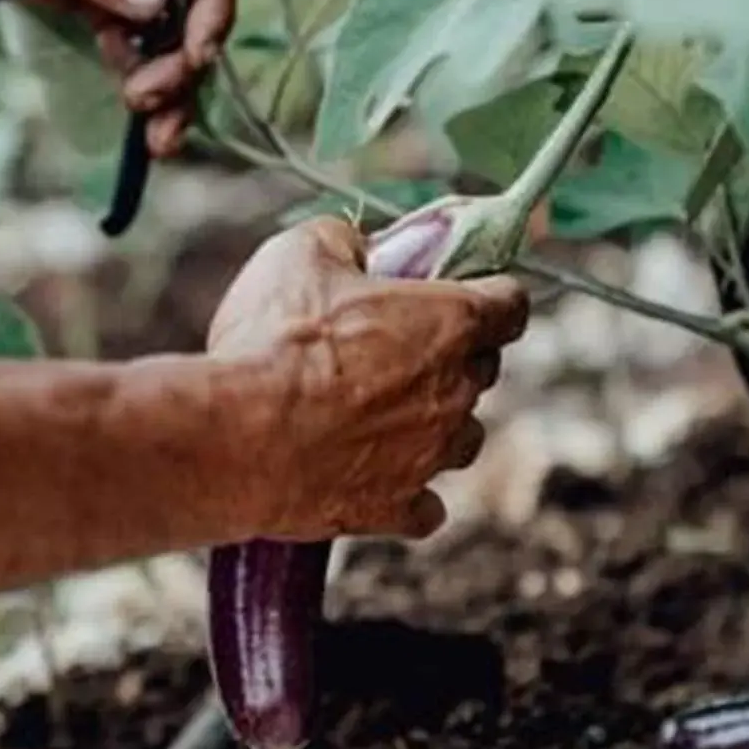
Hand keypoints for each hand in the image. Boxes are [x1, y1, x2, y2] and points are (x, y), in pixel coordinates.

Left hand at [0, 0, 234, 157]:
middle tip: (148, 101)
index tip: (196, 54)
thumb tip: (155, 1)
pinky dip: (140, 79)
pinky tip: (138, 117)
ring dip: (169, 86)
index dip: (211, 5)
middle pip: (191, 4)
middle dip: (183, 61)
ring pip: (166, 34)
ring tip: (155, 138)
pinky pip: (133, 45)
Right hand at [206, 216, 528, 539]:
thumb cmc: (274, 338)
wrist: (237, 436)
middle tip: (395, 347)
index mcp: (450, 322)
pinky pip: (426, 507)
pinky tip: (373, 475)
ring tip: (382, 415)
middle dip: (452, 357)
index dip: (491, 295)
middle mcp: (455, 392)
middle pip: (483, 370)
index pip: (511, 304)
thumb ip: (344, 241)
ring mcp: (430, 456)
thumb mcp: (301, 251)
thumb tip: (354, 245)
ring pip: (464, 439)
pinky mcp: (395, 508)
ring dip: (437, 425)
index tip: (464, 293)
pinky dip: (409, 493)